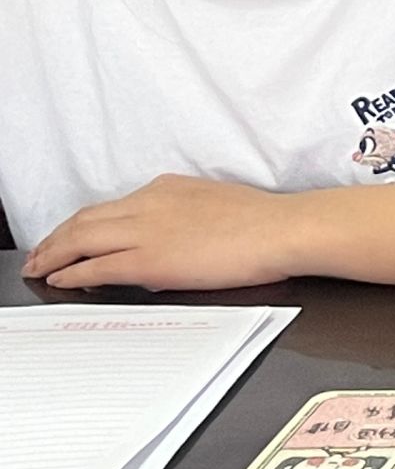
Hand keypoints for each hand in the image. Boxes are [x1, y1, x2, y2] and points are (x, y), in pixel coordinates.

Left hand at [25, 177, 301, 291]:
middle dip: (55, 238)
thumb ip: (184, 218)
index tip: (68, 236)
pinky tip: (60, 279)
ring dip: (53, 254)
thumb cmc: (265, 222)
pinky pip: (95, 266)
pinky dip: (72, 272)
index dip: (80, 223)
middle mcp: (150, 203)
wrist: (282, 229)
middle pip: (85, 219)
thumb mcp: (215, 205)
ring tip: (39, 268)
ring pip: (81, 238)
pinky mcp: (148, 259)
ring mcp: (147, 230)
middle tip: (38, 254)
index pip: (109, 206)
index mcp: (167, 189)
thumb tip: (169, 246)